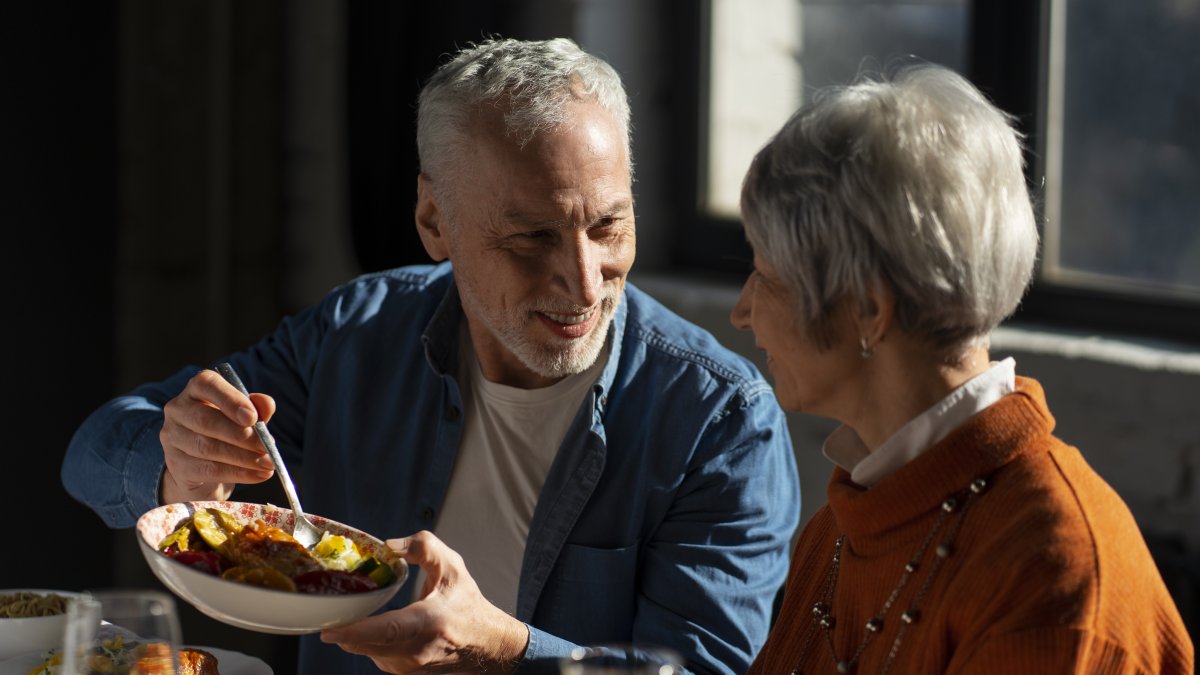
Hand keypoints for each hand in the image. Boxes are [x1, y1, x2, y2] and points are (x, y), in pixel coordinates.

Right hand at [159, 368, 276, 503]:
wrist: (202, 467)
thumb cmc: (227, 432)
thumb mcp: (245, 416)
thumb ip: (257, 408)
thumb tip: (266, 404)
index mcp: (196, 389)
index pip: (207, 384)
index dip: (230, 400)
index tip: (252, 417)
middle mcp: (178, 410)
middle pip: (207, 421)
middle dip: (242, 435)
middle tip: (267, 447)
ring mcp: (172, 438)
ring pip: (208, 447)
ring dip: (244, 457)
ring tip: (268, 463)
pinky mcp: (176, 465)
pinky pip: (209, 470)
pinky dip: (238, 473)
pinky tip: (258, 475)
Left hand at [320, 531, 529, 673]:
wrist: (485, 644)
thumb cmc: (466, 605)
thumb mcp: (452, 566)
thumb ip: (422, 546)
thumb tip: (389, 546)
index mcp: (428, 622)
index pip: (386, 630)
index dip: (355, 631)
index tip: (329, 629)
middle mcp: (416, 650)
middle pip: (366, 644)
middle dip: (343, 628)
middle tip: (327, 608)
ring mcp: (407, 666)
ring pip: (365, 650)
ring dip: (354, 633)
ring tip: (353, 611)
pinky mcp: (401, 672)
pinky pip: (372, 654)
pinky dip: (366, 639)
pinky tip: (372, 625)